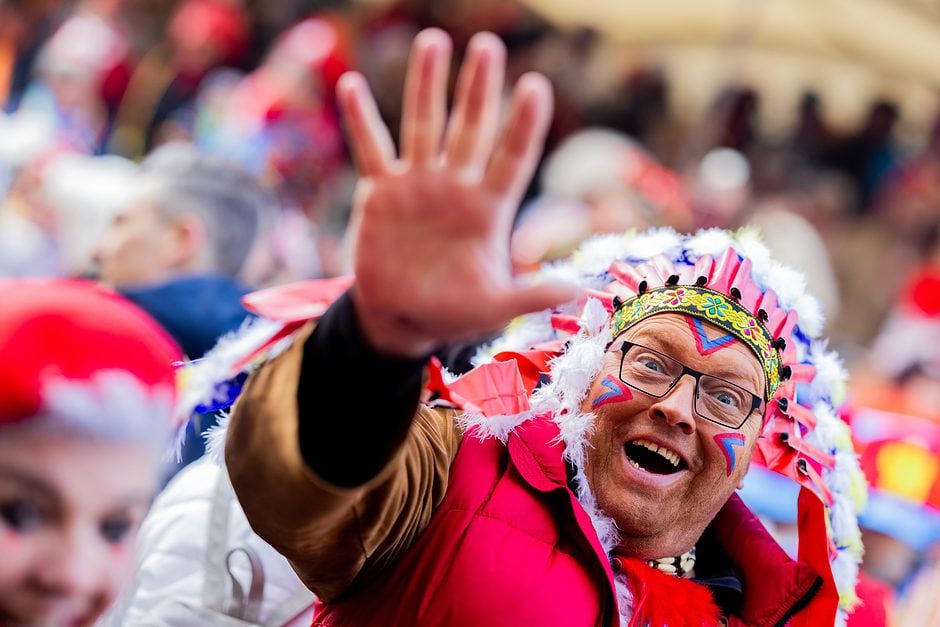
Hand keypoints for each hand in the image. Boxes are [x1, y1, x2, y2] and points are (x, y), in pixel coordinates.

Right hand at [338, 29, 575, 356]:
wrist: (401, 317)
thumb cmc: (453, 312)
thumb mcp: (494, 307)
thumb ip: (531, 295)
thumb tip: (580, 292)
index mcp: (488, 209)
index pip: (512, 158)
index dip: (523, 125)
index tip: (535, 85)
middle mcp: (456, 186)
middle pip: (471, 128)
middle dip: (479, 88)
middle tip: (489, 45)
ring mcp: (417, 184)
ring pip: (423, 125)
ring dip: (428, 86)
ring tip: (434, 41)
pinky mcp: (380, 192)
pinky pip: (371, 149)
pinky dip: (360, 120)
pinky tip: (350, 84)